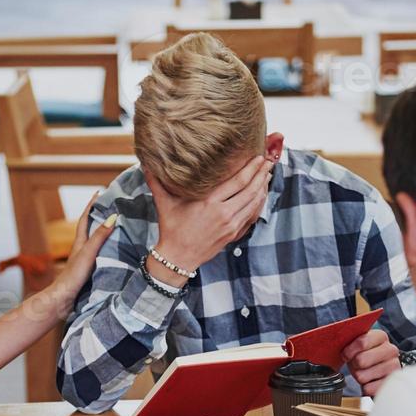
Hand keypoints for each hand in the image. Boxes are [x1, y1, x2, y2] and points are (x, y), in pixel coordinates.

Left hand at [49, 194, 118, 301]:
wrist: (63, 299)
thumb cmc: (74, 276)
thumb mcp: (88, 253)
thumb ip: (99, 236)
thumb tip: (112, 217)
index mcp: (80, 243)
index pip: (85, 219)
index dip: (91, 205)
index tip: (99, 193)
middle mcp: (81, 249)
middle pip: (90, 228)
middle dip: (99, 216)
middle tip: (111, 206)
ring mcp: (84, 261)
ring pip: (95, 242)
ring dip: (103, 233)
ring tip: (117, 226)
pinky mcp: (88, 272)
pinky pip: (99, 254)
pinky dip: (106, 249)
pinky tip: (114, 253)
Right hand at [147, 152, 272, 274]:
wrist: (177, 258)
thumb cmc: (171, 229)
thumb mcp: (164, 204)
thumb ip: (157, 182)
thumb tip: (145, 162)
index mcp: (209, 203)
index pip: (237, 181)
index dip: (251, 168)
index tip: (258, 157)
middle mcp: (223, 214)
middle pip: (250, 190)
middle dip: (262, 174)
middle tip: (269, 161)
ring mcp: (231, 226)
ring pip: (254, 203)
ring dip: (263, 188)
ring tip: (268, 174)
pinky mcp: (234, 235)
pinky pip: (252, 217)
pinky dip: (259, 205)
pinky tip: (261, 195)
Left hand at [343, 328, 399, 396]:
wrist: (377, 371)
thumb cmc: (364, 355)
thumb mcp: (357, 345)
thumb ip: (348, 340)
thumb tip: (334, 339)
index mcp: (381, 337)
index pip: (362, 342)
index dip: (349, 351)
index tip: (345, 355)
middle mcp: (390, 350)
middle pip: (361, 360)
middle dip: (354, 365)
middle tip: (356, 365)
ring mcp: (393, 367)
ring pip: (362, 376)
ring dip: (359, 376)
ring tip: (364, 373)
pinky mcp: (391, 384)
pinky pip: (368, 388)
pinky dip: (365, 387)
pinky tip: (370, 381)